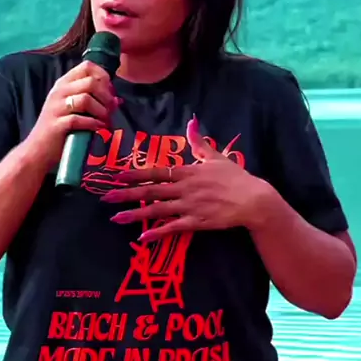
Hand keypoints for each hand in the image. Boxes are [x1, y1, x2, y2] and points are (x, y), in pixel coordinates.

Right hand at [28, 60, 119, 166]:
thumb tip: (118, 100)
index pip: (87, 66)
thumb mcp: (74, 110)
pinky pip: (79, 119)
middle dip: (107, 96)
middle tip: (112, 110)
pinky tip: (99, 129)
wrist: (38, 150)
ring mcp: (56, 108)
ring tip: (106, 121)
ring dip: (102, 111)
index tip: (110, 92)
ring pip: (86, 99)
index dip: (103, 77)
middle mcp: (59, 92)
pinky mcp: (57, 124)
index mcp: (63, 84)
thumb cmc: (60, 129)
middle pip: (91, 82)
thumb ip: (93, 101)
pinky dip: (93, 124)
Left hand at [101, 116, 269, 240]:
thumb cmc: (235, 178)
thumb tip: (192, 123)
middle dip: (126, 194)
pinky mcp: (196, 222)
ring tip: (116, 218)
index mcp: (187, 172)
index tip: (117, 176)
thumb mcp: (216, 157)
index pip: (156, 172)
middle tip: (106, 197)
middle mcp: (185, 188)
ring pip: (157, 210)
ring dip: (136, 214)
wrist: (253, 200)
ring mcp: (189, 206)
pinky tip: (142, 238)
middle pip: (151, 191)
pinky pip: (173, 228)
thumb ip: (200, 142)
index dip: (135, 174)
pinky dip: (157, 233)